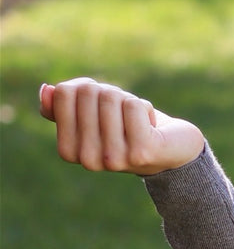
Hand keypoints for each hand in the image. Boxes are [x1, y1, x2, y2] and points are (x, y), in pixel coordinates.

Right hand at [40, 79, 204, 175]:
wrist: (171, 147)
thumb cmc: (127, 126)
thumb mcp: (92, 113)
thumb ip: (64, 105)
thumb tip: (48, 90)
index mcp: (70, 151)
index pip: (64, 94)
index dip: (86, 88)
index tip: (102, 106)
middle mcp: (89, 160)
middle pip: (88, 93)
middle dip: (110, 92)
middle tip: (123, 112)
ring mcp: (114, 159)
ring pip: (110, 98)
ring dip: (127, 100)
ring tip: (136, 120)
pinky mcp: (141, 152)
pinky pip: (133, 106)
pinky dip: (143, 106)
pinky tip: (150, 126)